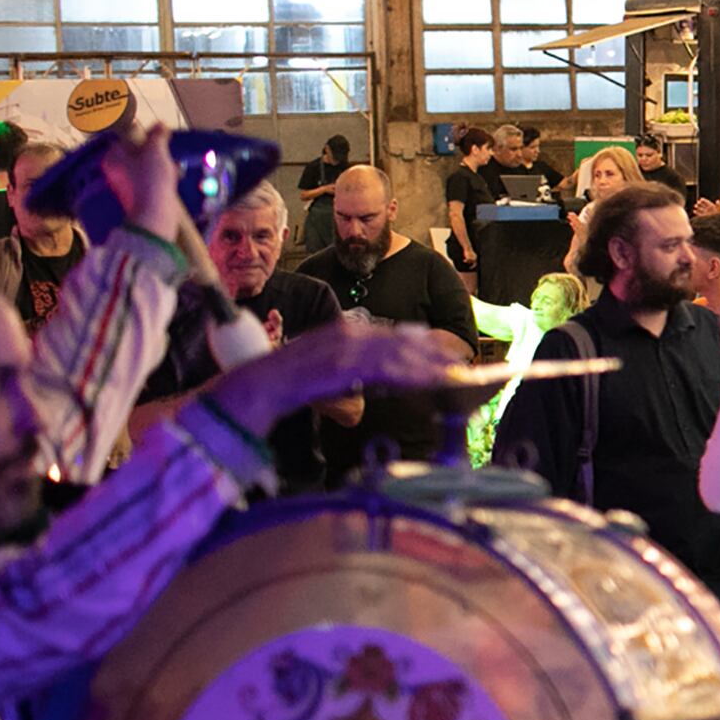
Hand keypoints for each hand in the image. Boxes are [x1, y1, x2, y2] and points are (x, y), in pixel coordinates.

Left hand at [102, 122, 190, 242]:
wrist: (155, 213)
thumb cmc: (150, 180)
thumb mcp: (156, 150)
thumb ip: (157, 135)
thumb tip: (160, 125)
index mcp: (114, 156)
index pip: (127, 136)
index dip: (145, 133)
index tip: (159, 135)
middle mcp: (117, 168)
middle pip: (138, 149)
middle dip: (156, 149)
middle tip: (166, 150)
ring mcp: (128, 181)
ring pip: (147, 163)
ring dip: (162, 161)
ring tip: (173, 164)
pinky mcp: (140, 192)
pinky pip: (152, 176)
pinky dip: (162, 174)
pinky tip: (174, 175)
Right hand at [213, 320, 467, 436]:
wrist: (259, 386)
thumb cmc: (292, 382)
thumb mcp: (329, 372)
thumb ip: (355, 371)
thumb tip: (380, 380)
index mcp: (345, 333)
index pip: (391, 335)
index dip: (421, 344)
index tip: (444, 352)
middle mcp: (347, 334)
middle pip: (400, 341)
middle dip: (433, 352)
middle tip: (460, 364)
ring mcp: (344, 348)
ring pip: (397, 354)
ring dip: (428, 363)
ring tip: (453, 373)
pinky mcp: (342, 365)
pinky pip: (383, 369)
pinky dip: (408, 374)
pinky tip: (427, 380)